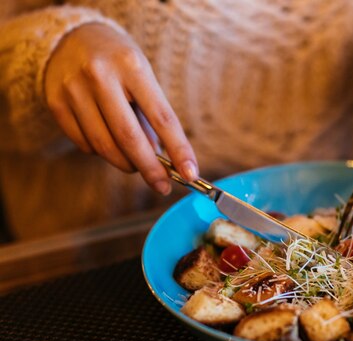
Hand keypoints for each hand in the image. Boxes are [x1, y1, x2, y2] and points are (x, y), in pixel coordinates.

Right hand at [44, 23, 197, 194]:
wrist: (71, 38)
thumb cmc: (118, 62)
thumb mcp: (143, 77)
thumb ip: (152, 116)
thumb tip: (162, 159)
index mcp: (132, 66)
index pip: (162, 117)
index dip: (178, 150)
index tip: (191, 174)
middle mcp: (100, 76)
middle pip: (129, 138)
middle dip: (150, 169)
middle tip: (163, 185)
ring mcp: (74, 90)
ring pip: (104, 146)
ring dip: (126, 164)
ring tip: (137, 164)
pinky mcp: (56, 104)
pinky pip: (84, 144)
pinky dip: (102, 152)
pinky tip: (109, 143)